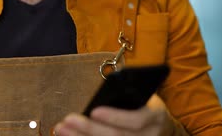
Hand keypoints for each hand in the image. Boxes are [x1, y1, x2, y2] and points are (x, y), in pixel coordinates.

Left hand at [53, 94, 174, 135]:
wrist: (160, 126)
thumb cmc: (142, 104)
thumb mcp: (140, 94)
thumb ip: (124, 93)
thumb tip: (97, 98)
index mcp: (155, 116)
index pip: (137, 120)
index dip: (115, 117)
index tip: (94, 111)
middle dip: (89, 129)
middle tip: (67, 120)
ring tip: (61, 129)